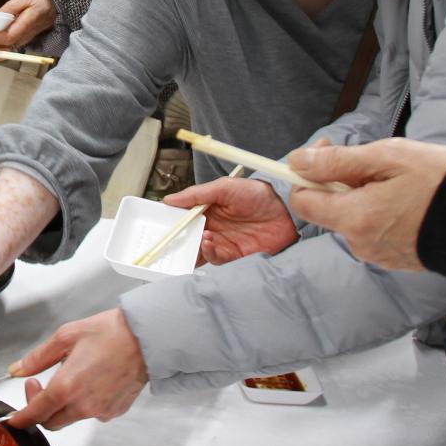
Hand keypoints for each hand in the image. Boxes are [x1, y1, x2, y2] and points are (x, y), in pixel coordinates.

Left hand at [5, 309, 148, 429]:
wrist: (147, 339)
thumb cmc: (110, 333)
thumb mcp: (66, 337)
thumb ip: (38, 357)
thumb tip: (17, 369)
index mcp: (66, 387)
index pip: (34, 414)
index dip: (20, 419)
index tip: (14, 419)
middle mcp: (83, 405)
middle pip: (50, 422)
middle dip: (39, 409)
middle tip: (39, 385)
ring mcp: (100, 411)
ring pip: (71, 418)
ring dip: (62, 405)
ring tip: (70, 377)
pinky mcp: (114, 411)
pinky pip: (92, 414)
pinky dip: (84, 404)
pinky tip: (90, 382)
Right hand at [166, 176, 298, 262]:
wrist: (287, 212)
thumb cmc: (259, 195)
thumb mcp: (226, 187)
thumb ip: (197, 193)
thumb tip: (169, 200)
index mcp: (207, 210)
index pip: (182, 218)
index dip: (170, 221)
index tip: (158, 223)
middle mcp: (211, 227)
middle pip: (186, 237)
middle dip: (176, 239)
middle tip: (170, 237)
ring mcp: (221, 242)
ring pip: (196, 250)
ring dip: (192, 246)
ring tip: (197, 236)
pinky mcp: (233, 256)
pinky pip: (213, 258)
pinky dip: (207, 252)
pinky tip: (208, 242)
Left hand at [285, 139, 445, 270]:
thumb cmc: (441, 184)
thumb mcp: (388, 158)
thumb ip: (338, 162)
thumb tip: (298, 162)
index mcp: (354, 218)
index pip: (302, 201)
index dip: (307, 173)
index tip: (328, 150)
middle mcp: (360, 243)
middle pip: (329, 208)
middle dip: (343, 181)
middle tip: (377, 161)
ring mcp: (378, 254)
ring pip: (353, 217)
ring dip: (365, 195)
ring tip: (400, 181)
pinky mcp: (395, 258)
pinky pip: (374, 230)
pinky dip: (381, 211)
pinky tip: (409, 199)